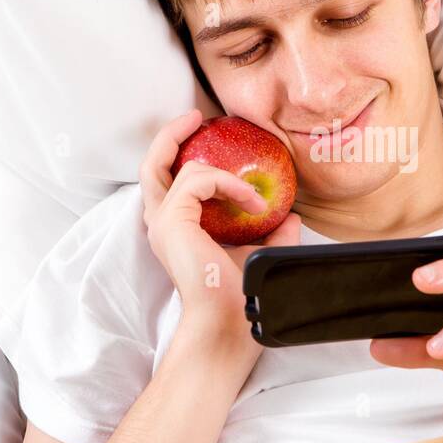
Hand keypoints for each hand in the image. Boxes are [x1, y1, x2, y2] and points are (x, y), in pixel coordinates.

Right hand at [140, 109, 301, 362]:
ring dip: (218, 169)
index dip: (186, 155)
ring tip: (248, 181)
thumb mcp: (259, 252)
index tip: (211, 140)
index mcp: (177, 229)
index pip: (169, 182)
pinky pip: (197, 179)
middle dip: (171, 135)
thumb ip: (272, 231)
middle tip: (196, 117)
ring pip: (168, 165)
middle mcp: (162, 223)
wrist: (228, 326)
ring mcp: (163, 223)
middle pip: (151, 165)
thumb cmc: (239, 297)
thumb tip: (291, 213)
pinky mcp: (172, 222)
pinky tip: (254, 203)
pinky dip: (228, 183)